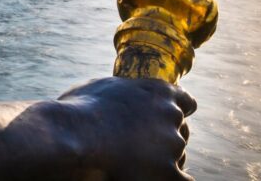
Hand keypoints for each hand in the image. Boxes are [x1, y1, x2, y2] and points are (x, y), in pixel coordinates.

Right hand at [58, 76, 195, 180]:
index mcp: (158, 92)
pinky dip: (169, 179)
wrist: (75, 135)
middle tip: (142, 146)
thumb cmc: (79, 110)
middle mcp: (170, 115)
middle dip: (164, 138)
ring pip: (178, 155)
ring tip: (135, 163)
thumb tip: (122, 94)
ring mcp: (172, 144)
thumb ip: (125, 91)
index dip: (174, 113)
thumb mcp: (103, 88)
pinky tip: (154, 178)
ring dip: (163, 159)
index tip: (165, 122)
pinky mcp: (169, 172)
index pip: (185, 102)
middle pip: (180, 131)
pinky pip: (183, 180)